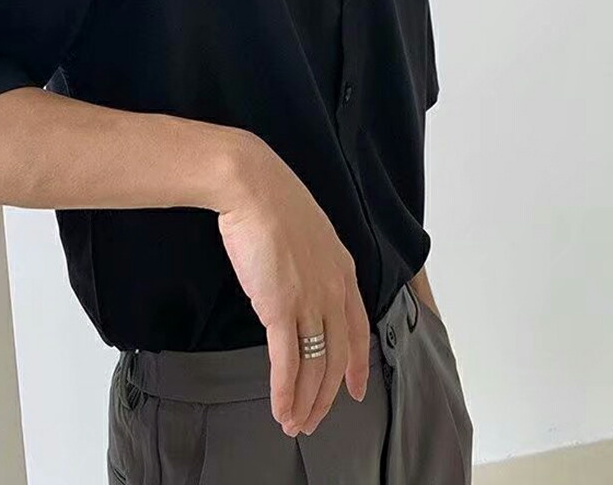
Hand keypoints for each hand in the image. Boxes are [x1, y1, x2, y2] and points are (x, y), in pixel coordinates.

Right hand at [217, 135, 370, 436]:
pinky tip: (281, 410)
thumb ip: (311, 261)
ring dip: (305, 402)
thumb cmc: (273, 199)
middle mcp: (333, 290)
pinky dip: (284, 392)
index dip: (358, 365)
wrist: (253, 186)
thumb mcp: (307, 230)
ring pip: (315, 367)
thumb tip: (299, 282)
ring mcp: (309, 300)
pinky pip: (287, 362)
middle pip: (337, 358)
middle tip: (315, 421)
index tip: (357, 389)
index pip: (357, 329)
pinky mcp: (280, 308)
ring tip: (295, 425)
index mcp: (343, 270)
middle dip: (327, 396)